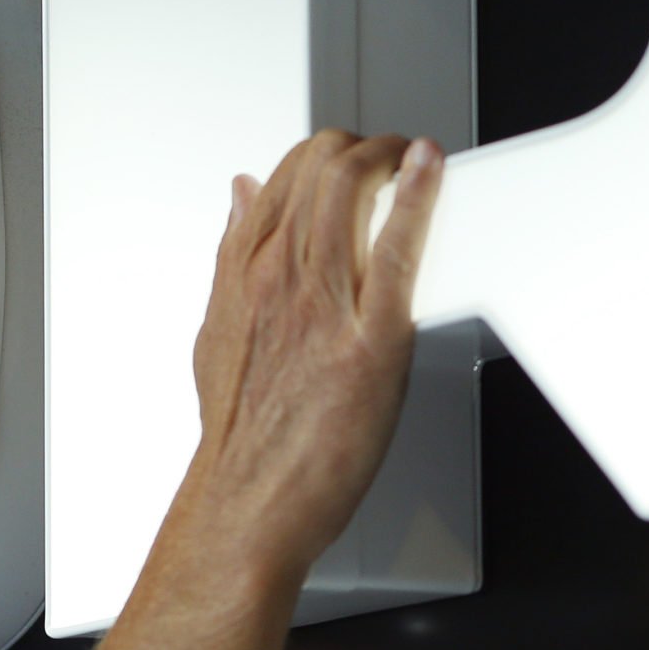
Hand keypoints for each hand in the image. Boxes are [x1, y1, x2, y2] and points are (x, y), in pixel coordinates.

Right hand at [179, 129, 444, 579]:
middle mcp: (278, 278)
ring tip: (415, 160)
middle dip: (362, 146)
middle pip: (320, 168)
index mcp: (243, 276)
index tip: (347, 154)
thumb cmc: (239, 438)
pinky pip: (398, 247)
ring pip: (352, 188)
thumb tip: (238, 198)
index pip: (280, 177)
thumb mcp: (217, 330)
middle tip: (390, 154)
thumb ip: (231, 258)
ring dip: (391, 156)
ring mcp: (323, 305)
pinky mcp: (371, 339)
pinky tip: (431, 172)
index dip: (321, 153)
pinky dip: (419, 195)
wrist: (247, 503)